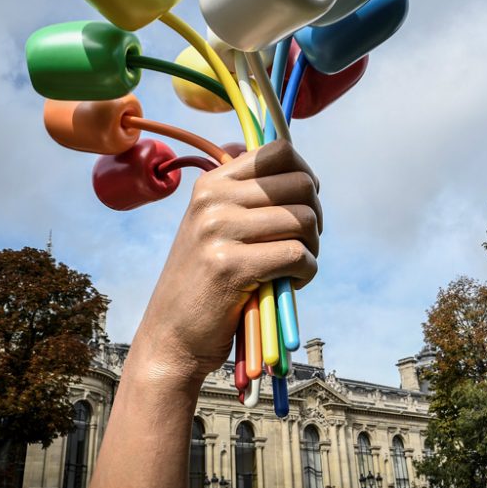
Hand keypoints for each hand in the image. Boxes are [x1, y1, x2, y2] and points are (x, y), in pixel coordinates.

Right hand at [130, 139, 321, 386]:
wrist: (171, 336)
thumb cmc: (205, 282)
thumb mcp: (214, 227)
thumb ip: (247, 196)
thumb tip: (298, 167)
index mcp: (211, 184)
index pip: (279, 151)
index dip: (304, 175)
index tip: (302, 204)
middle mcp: (212, 199)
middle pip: (301, 185)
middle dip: (315, 217)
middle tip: (303, 244)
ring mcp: (219, 231)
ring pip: (304, 220)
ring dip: (312, 248)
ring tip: (295, 267)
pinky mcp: (231, 267)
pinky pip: (298, 256)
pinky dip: (306, 273)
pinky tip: (289, 284)